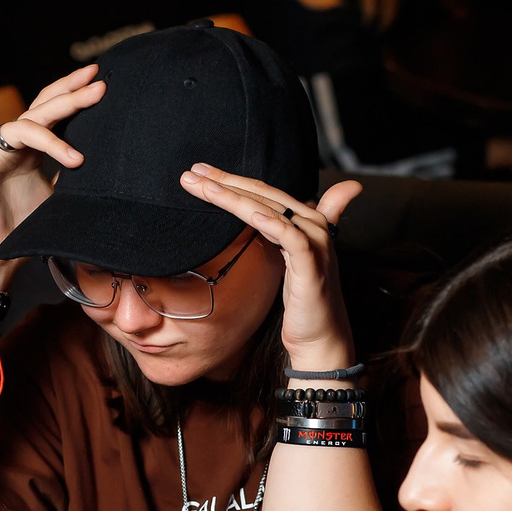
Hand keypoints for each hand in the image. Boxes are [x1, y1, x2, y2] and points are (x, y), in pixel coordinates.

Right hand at [0, 60, 103, 283]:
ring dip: (57, 114)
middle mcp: (15, 144)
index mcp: (34, 151)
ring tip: (84, 108)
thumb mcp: (58, 198)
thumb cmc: (21, 229)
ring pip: (27, 121)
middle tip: (100, 83)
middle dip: (74, 95)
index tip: (102, 84)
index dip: (77, 98)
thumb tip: (105, 170)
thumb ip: (71, 179)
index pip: (57, 115)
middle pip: (46, 109)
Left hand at [178, 164, 361, 371]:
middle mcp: (312, 223)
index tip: (199, 173)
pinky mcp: (311, 264)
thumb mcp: (286, 261)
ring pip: (269, 209)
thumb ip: (277, 234)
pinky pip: (289, 236)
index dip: (231, 180)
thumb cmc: (303, 300)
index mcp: (304, 220)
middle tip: (192, 174)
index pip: (263, 191)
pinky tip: (246, 211)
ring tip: (203, 187)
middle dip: (225, 182)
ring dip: (234, 196)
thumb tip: (257, 221)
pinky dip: (268, 222)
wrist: (320, 336)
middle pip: (263, 194)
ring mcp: (314, 242)